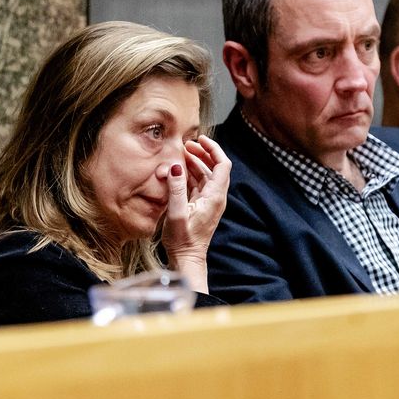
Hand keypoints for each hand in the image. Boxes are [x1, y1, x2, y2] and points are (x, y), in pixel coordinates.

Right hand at [161, 135, 230, 291]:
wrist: (187, 259)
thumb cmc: (182, 240)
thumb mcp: (177, 213)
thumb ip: (176, 188)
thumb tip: (176, 166)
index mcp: (215, 197)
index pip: (222, 165)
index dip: (213, 149)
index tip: (200, 139)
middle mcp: (216, 198)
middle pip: (216, 167)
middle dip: (203, 153)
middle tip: (187, 144)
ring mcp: (209, 202)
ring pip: (207, 175)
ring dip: (196, 162)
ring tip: (182, 154)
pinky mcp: (201, 206)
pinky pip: (200, 184)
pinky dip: (191, 173)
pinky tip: (180, 170)